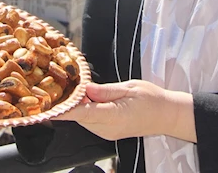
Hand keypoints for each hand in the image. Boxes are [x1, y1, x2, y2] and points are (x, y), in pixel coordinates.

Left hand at [53, 80, 196, 142]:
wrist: (167, 115)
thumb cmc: (152, 100)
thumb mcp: (129, 88)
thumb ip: (105, 90)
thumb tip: (86, 89)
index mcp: (114, 116)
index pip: (83, 113)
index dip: (65, 110)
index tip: (50, 107)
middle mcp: (108, 128)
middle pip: (80, 117)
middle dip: (70, 103)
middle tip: (62, 85)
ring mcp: (108, 132)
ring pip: (84, 119)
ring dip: (78, 106)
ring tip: (75, 89)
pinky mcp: (109, 132)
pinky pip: (91, 121)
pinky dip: (86, 111)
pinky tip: (87, 99)